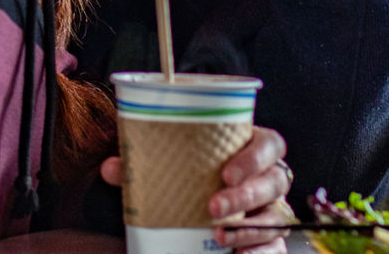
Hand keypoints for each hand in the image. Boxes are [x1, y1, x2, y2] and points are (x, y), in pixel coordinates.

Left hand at [99, 126, 293, 253]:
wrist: (201, 213)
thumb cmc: (194, 178)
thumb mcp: (175, 168)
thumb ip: (147, 165)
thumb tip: (112, 168)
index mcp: (251, 149)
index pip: (269, 144)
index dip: (255, 158)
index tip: (226, 173)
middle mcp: (267, 178)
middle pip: (274, 181)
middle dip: (246, 196)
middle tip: (213, 208)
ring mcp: (271, 209)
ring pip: (275, 216)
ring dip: (249, 229)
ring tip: (218, 237)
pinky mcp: (270, 239)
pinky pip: (276, 247)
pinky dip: (263, 253)